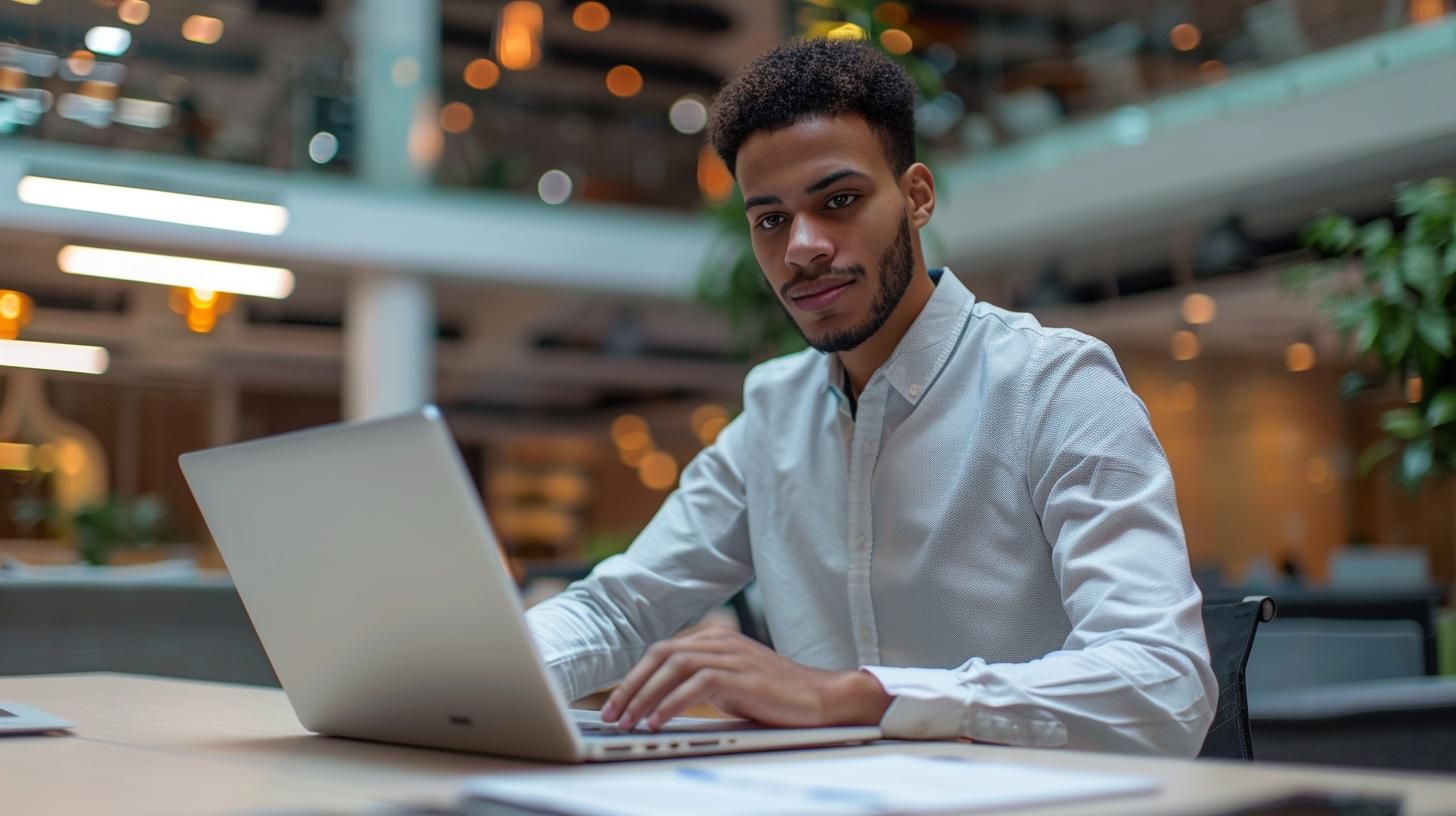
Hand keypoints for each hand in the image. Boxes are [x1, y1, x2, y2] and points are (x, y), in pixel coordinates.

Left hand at [599, 627, 891, 730]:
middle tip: (613, 714)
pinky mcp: (742, 674)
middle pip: (661, 654)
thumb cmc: (776, 695)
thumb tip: (659, 700)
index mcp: (715, 637)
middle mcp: (720, 640)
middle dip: (631, 685)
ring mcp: (731, 655)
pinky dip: (672, 702)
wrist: (820, 697)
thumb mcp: (731, 682)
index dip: (634, 677)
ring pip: (674, 665)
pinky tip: (659, 720)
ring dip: (646, 695)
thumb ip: (700, 681)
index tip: (615, 704)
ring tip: (631, 721)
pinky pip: (696, 683)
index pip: (661, 651)